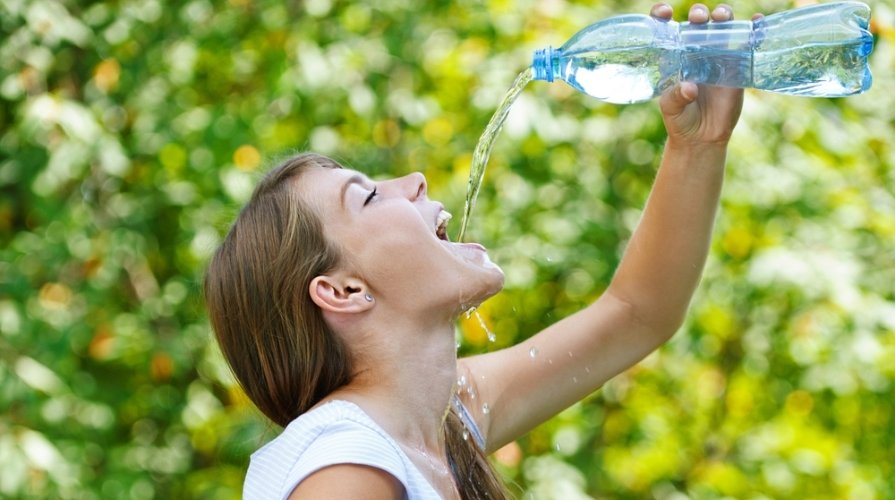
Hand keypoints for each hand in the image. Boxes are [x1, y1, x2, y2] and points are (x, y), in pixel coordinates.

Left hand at [651, 3, 754, 145]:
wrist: (702, 137)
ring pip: (722, 27)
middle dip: (699, 14)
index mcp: (674, 57)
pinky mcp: (737, 66)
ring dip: (723, 15)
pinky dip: (753, 29)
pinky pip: (746, 43)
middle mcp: (695, 51)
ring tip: (722, 17)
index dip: (663, 15)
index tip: (665, 13)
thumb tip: (690, 87)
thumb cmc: (680, 120)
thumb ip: (676, 96)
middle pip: (698, 22)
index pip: (665, 29)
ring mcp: (717, 56)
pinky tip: (757, 20)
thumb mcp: (671, 109)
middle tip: (698, 19)